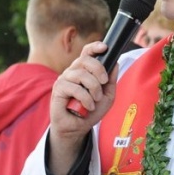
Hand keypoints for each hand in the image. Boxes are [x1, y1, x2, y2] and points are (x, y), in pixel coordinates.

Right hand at [48, 42, 117, 174]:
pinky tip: (87, 107)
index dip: (94, 47)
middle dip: (98, 70)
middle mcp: (73, 71)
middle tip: (104, 83)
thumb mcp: (107, 96)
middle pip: (85, 59)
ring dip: (93, 89)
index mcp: (84, 70)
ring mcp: (64, 79)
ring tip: (95, 100)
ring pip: (81, 74)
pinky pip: (74, 88)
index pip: (87, 52)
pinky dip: (85, 98)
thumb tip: (115, 63)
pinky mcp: (58, 89)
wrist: (78, 128)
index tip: (104, 48)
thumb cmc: (91, 111)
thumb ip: (112, 81)